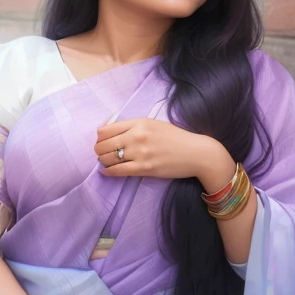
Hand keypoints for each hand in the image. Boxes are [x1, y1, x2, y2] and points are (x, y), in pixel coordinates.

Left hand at [95, 117, 219, 181]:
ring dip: (103, 161)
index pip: (105, 129)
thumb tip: (108, 130)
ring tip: (106, 162)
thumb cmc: (176, 137)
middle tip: (102, 153)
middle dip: (99, 150)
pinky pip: (117, 171)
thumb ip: (133, 125)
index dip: (99, 137)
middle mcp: (137, 136)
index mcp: (139, 122)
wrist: (195, 153)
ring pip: (107, 158)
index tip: (102, 141)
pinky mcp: (144, 168)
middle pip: (103, 144)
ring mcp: (140, 153)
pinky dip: (108, 172)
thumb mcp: (154, 123)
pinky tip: (106, 171)